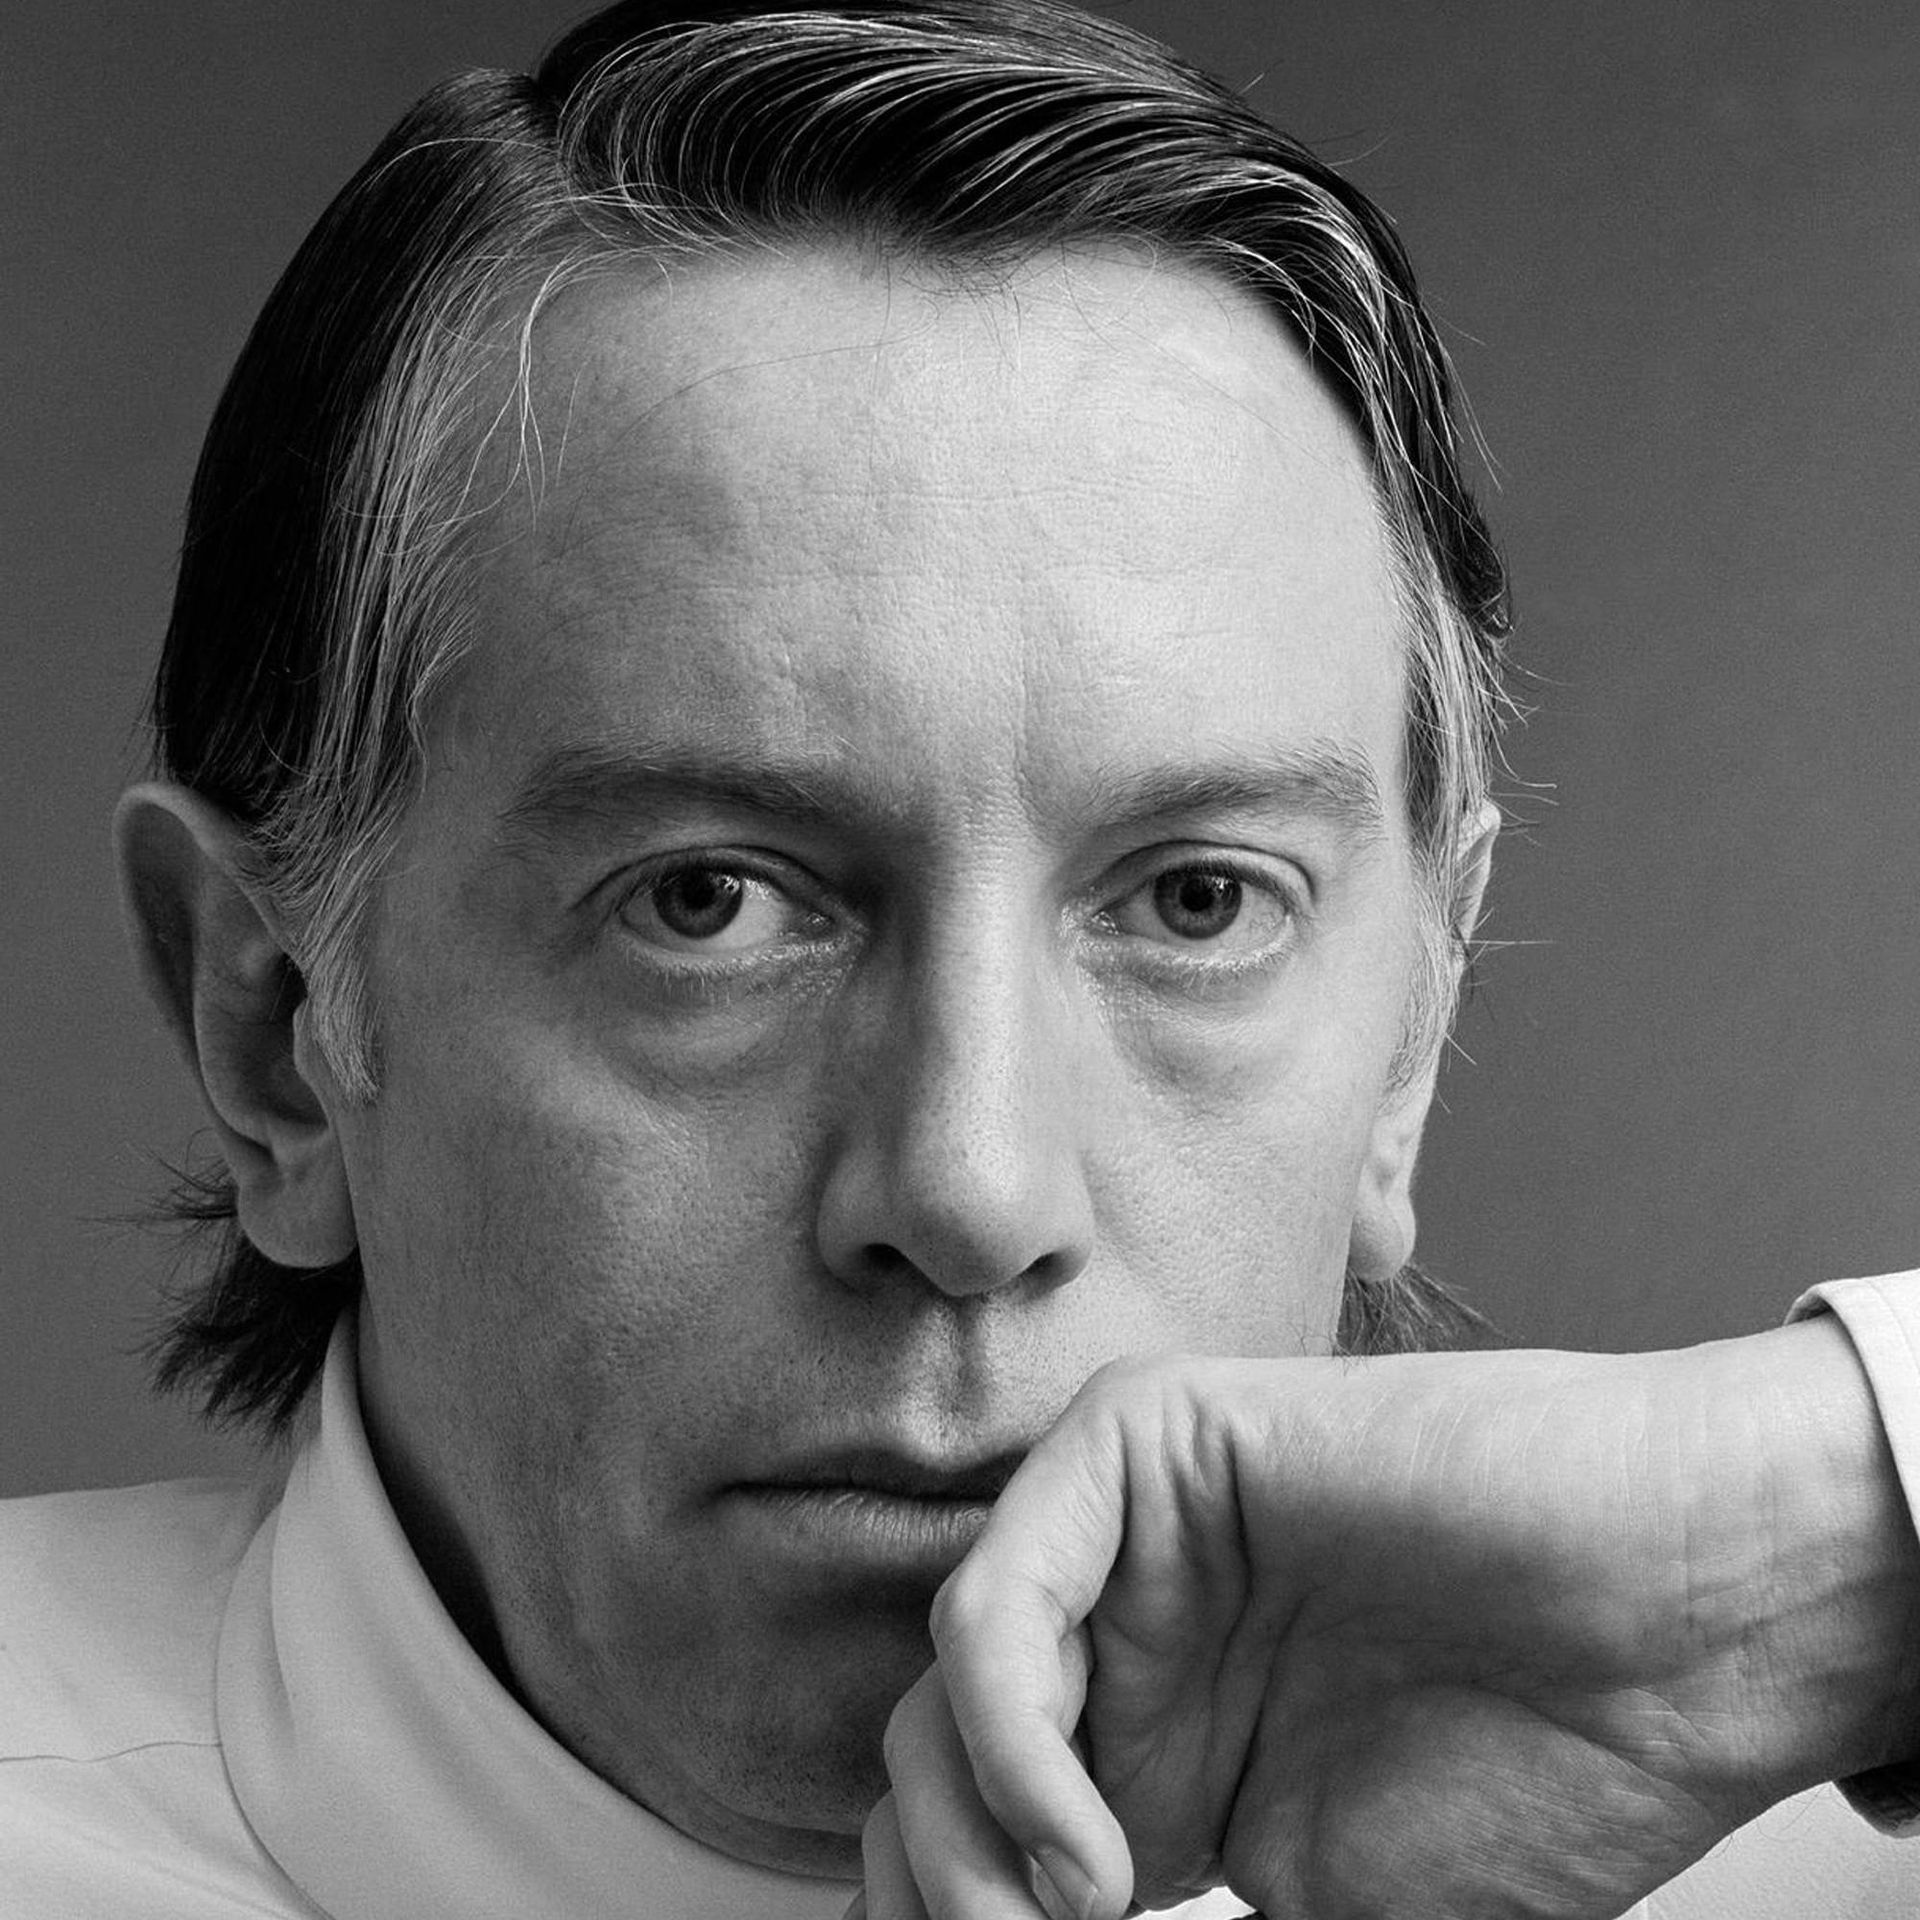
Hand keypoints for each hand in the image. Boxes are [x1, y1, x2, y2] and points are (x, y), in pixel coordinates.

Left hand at [864, 1318, 1919, 1918]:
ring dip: (962, 1837)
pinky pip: (996, 1596)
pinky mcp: (1147, 1443)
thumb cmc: (1552, 1764)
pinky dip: (1005, 1736)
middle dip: (943, 1889)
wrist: (1681, 1621)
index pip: (969, 1837)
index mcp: (1154, 1753)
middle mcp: (1125, 1643)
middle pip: (926, 1760)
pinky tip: (1090, 1848)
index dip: (958, 1918)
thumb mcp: (1334, 1912)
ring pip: (941, 1683)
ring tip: (1070, 1918)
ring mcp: (1131, 1539)